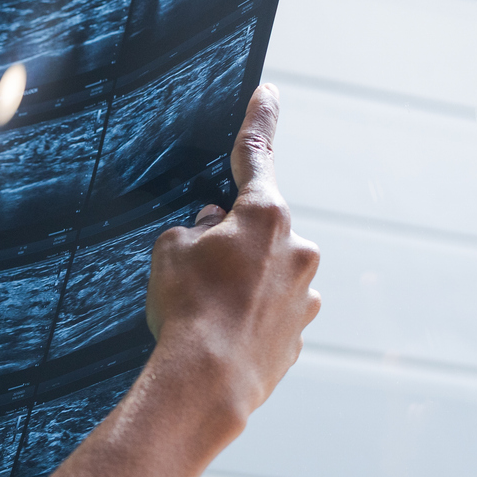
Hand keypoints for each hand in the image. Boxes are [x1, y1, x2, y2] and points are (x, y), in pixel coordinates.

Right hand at [144, 83, 321, 424]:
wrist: (204, 384)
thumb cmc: (184, 309)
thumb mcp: (170, 250)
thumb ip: (195, 227)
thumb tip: (213, 228)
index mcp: (265, 216)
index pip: (256, 155)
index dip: (258, 120)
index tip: (267, 92)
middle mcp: (297, 250)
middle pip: (258, 230)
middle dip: (230, 242)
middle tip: (194, 272)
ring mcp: (305, 295)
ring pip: (267, 275)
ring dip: (241, 284)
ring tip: (203, 315)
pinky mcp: (300, 335)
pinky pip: (270, 314)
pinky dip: (247, 319)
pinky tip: (219, 338)